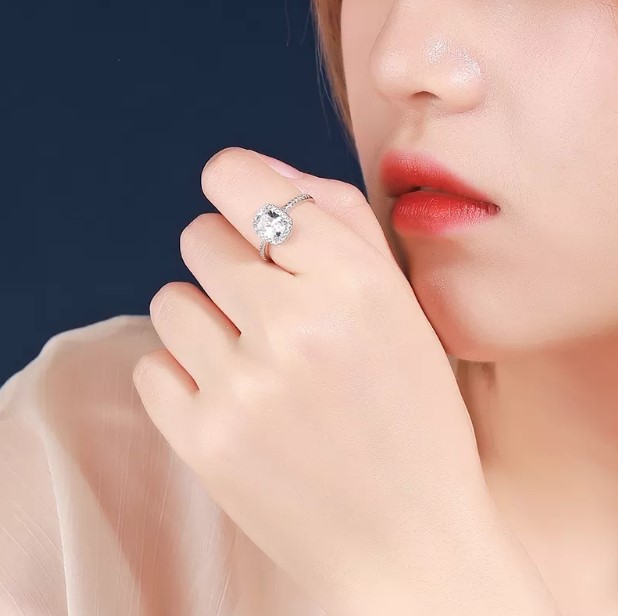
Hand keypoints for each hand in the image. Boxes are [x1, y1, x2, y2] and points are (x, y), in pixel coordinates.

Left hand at [132, 147, 559, 615]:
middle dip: (226, 259)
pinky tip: (232, 399)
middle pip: (198, 237)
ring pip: (168, 300)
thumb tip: (263, 172)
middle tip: (263, 303)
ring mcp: (242, 387)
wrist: (407, 542)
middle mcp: (295, 326)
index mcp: (357, 284)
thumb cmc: (414, 421)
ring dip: (204, 319)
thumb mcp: (403, 310)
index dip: (233, 183)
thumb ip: (341, 223)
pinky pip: (152, 366)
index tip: (236, 202)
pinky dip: (184, 375)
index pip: (243, 182)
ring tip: (251, 359)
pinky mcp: (204, 442)